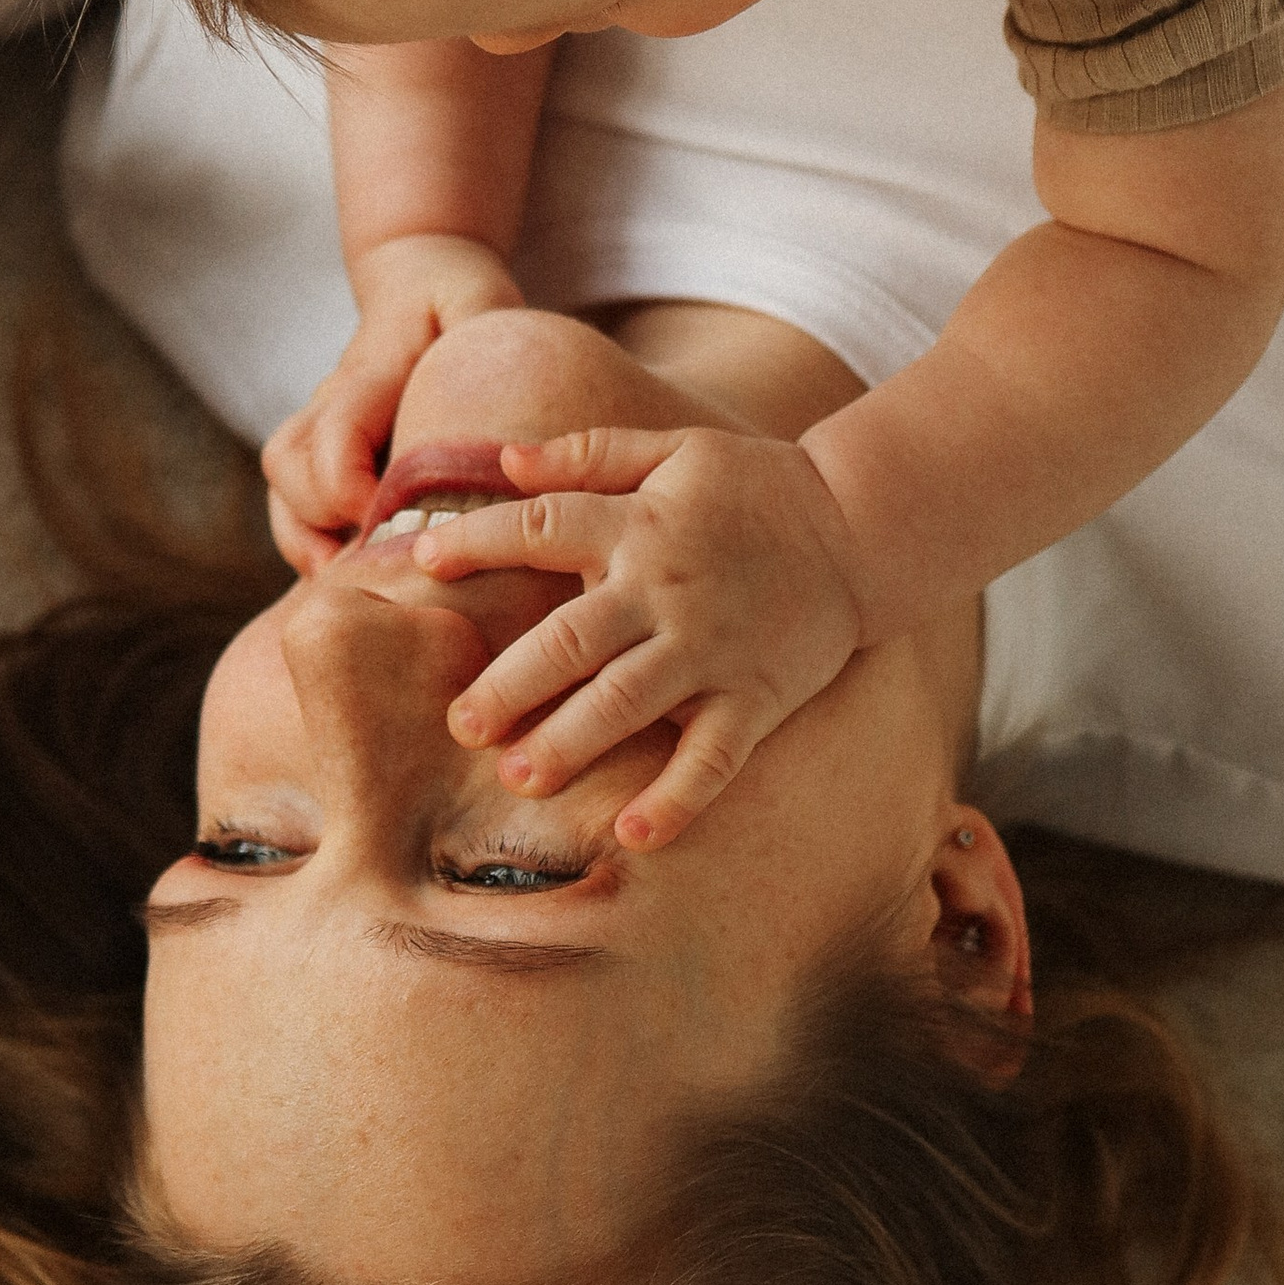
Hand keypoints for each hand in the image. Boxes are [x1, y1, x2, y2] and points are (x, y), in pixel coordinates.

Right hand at [263, 234, 521, 570]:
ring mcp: (320, 427)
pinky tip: (348, 577)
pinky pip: (291, 504)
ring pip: (282, 487)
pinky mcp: (321, 453)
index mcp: (372, 368)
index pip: (335, 431)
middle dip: (319, 521)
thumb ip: (490, 332)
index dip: (348, 487)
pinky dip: (308, 544)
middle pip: (289, 464)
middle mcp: (332, 399)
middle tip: (376, 562)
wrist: (414, 278)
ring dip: (305, 538)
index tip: (388, 520)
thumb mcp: (481, 302)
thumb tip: (518, 403)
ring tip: (350, 582)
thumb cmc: (457, 297)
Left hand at [411, 422, 866, 845]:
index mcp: (637, 525)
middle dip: (511, 684)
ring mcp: (712, 650)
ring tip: (517, 777)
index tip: (422, 561)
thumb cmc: (754, 486)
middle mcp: (666, 590)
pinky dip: (677, 800)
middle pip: (572, 639)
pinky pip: (713, 758)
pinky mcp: (756, 698)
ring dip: (571, 743)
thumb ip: (587, 453)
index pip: (540, 528)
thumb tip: (505, 459)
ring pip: (628, 704)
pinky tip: (633, 835)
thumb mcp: (672, 449)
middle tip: (460, 724)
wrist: (860, 530)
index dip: (478, 540)